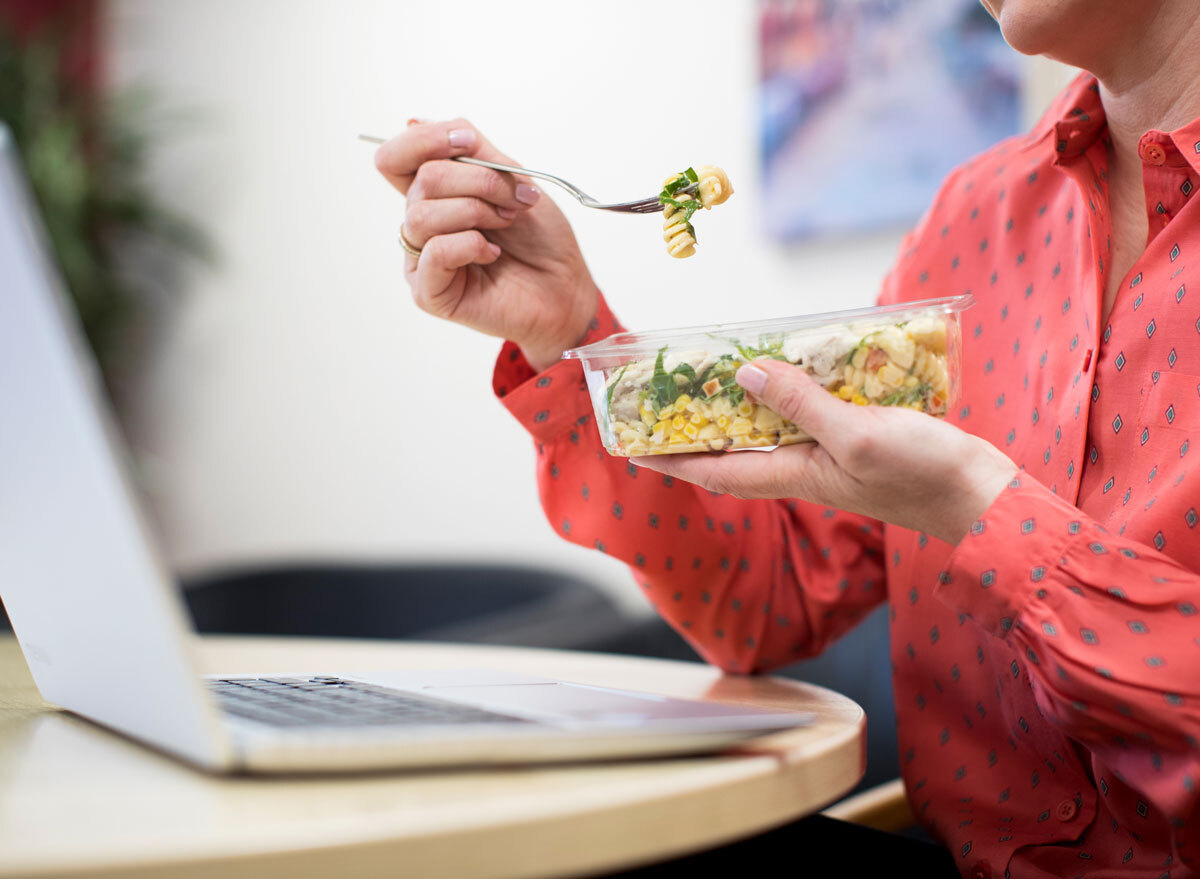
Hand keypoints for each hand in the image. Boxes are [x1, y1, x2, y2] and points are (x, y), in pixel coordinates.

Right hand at [374, 118, 597, 370]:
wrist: (565, 287)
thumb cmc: (541, 239)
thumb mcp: (513, 178)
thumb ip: (472, 150)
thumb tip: (416, 122)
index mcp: (435, 195)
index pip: (396, 158)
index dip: (424, 140)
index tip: (469, 142)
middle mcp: (422, 225)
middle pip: (421, 179)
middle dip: (477, 180)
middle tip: (513, 200)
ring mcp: (422, 260)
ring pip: (421, 215)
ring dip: (475, 212)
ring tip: (505, 224)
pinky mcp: (429, 293)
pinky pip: (433, 252)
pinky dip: (470, 245)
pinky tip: (493, 253)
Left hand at [632, 360, 1017, 544]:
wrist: (983, 497)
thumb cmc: (922, 474)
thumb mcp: (856, 435)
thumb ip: (800, 405)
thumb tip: (743, 376)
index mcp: (793, 475)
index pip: (715, 471)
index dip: (672, 459)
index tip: (634, 445)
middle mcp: (802, 468)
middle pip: (736, 449)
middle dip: (698, 428)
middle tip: (667, 397)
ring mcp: (830, 455)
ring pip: (770, 429)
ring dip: (742, 406)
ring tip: (715, 373)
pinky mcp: (856, 440)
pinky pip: (808, 415)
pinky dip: (791, 393)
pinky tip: (790, 365)